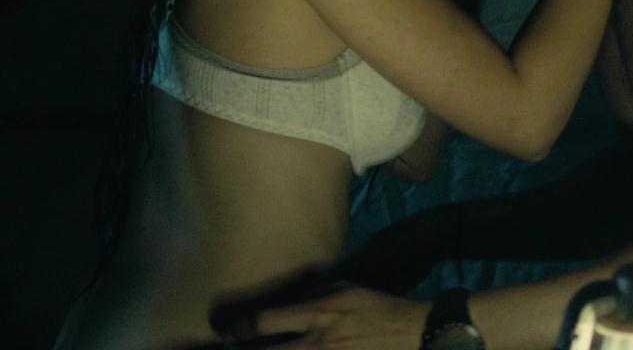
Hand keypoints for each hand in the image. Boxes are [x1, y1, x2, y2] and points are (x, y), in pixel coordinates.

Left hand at [214, 286, 427, 349]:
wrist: (414, 334)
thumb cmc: (378, 308)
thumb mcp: (346, 289)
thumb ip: (314, 293)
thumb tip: (283, 299)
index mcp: (318, 315)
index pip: (264, 322)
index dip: (238, 328)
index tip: (226, 331)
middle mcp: (318, 343)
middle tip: (217, 349)